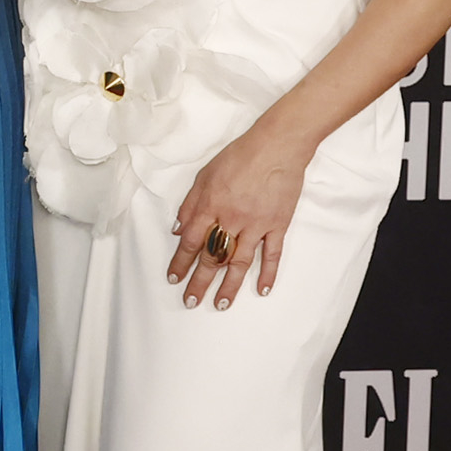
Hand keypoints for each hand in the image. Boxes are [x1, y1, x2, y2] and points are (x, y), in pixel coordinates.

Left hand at [167, 123, 310, 308]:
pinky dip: (268, 273)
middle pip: (212, 257)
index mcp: (209, 206)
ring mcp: (256, 224)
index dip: (180, 262)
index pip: (190, 241)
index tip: (173, 278)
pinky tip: (262, 290)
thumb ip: (189, 204)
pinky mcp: (278, 225)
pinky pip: (272, 254)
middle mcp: (231, 219)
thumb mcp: (204, 175)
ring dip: (229, 286)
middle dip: (199, 282)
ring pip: (240, 262)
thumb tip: (177, 229)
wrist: (277, 146)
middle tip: (191, 302)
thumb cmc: (240, 156)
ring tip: (221, 304)